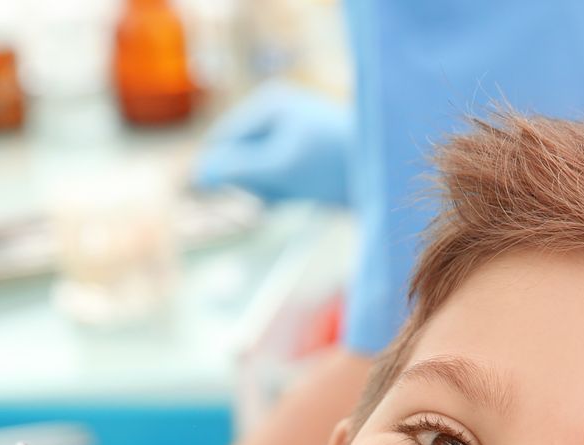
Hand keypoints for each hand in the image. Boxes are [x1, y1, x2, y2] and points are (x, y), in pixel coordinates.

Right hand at [193, 82, 354, 205]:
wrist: (386, 173)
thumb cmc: (334, 166)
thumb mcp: (278, 168)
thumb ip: (236, 169)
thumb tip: (197, 174)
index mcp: (268, 104)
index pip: (222, 141)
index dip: (217, 172)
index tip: (217, 201)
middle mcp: (277, 114)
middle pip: (238, 157)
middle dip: (247, 183)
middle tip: (264, 200)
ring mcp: (289, 134)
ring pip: (256, 172)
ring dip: (264, 191)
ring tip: (287, 196)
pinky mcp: (302, 157)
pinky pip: (275, 180)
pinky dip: (279, 193)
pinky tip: (291, 199)